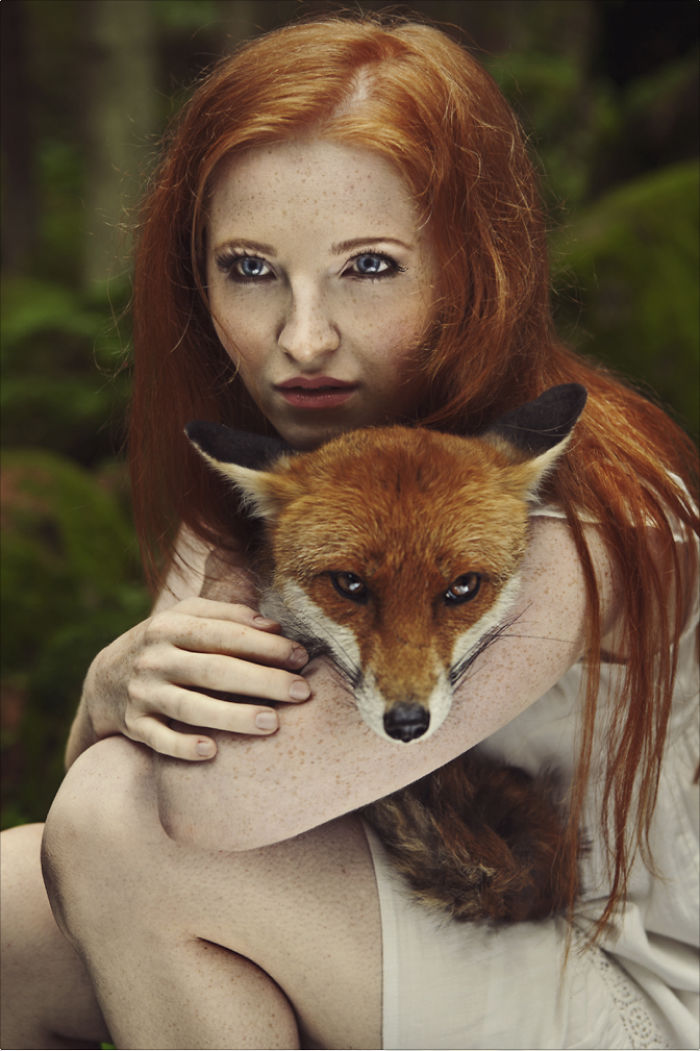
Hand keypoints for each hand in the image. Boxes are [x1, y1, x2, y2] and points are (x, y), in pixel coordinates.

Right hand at [86, 598, 310, 760]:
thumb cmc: (165, 644)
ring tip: (273, 723)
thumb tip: (275, 626)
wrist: (104, 678)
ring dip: (233, 716)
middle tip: (301, 692)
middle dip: (262, 680)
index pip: (226, 635)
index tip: (301, 657)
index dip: (266, 646)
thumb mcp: (187, 617)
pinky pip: (159, 740)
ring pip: (191, 707)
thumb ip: (230, 615)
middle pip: (215, 670)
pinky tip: (212, 752)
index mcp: (171, 626)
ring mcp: (142, 693)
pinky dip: (183, 746)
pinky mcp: (133, 725)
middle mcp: (155, 658)